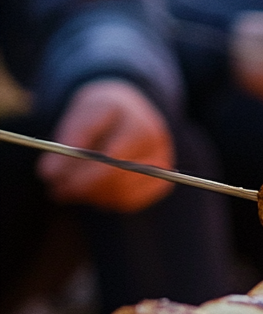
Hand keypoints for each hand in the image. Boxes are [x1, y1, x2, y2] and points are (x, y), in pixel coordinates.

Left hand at [38, 80, 175, 212]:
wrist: (131, 110)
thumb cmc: (105, 111)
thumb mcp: (85, 112)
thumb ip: (70, 139)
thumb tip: (50, 173)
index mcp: (142, 128)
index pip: (112, 160)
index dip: (81, 174)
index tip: (50, 177)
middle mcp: (158, 150)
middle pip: (117, 181)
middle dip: (81, 187)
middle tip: (55, 189)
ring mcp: (162, 169)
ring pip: (122, 195)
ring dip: (90, 195)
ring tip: (67, 188)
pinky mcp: (160, 185)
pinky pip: (129, 202)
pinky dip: (105, 200)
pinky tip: (89, 191)